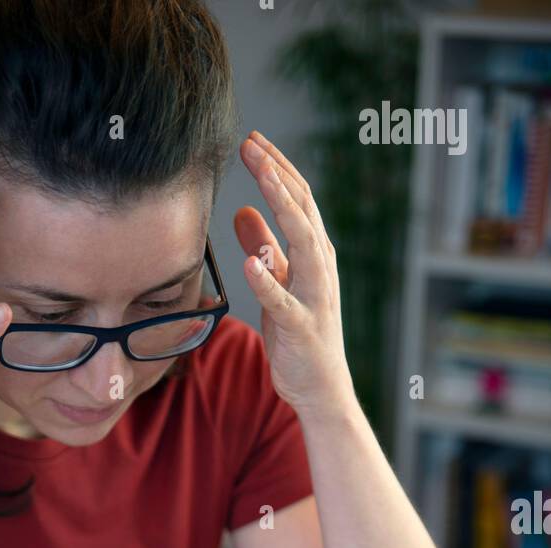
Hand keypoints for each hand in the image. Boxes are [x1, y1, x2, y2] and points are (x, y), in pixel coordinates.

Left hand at [234, 132, 354, 418]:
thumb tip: (243, 211)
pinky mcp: (301, 328)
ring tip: (262, 179)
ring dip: (283, 208)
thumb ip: (264, 247)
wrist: (321, 388)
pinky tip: (248, 263)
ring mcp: (314, 296)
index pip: (298, 200)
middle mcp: (320, 267)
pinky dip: (267, 282)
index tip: (252, 141)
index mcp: (314, 254)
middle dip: (278, 174)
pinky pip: (284, 302)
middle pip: (302, 210)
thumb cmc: (300, 336)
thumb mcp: (277, 284)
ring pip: (303, 243)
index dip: (276, 169)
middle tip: (253, 143)